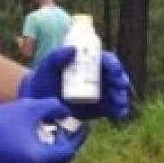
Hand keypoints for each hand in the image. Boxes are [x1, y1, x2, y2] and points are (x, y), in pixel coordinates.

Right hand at [0, 98, 88, 162]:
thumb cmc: (1, 119)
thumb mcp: (31, 107)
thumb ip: (54, 107)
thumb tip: (67, 111)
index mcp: (40, 159)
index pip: (69, 151)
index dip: (78, 137)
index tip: (84, 125)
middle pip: (60, 156)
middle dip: (66, 139)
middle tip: (69, 123)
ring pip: (50, 158)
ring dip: (55, 142)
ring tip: (56, 124)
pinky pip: (38, 159)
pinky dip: (43, 146)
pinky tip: (41, 131)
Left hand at [17, 47, 131, 120]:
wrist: (42, 103)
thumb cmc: (44, 80)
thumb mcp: (47, 66)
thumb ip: (57, 56)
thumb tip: (73, 49)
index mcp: (90, 63)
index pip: (107, 60)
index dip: (114, 64)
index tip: (114, 70)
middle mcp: (100, 76)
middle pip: (117, 76)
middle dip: (121, 81)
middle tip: (120, 86)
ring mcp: (102, 93)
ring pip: (118, 92)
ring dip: (122, 96)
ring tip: (119, 102)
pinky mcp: (103, 108)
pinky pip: (115, 109)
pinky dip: (120, 111)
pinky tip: (120, 113)